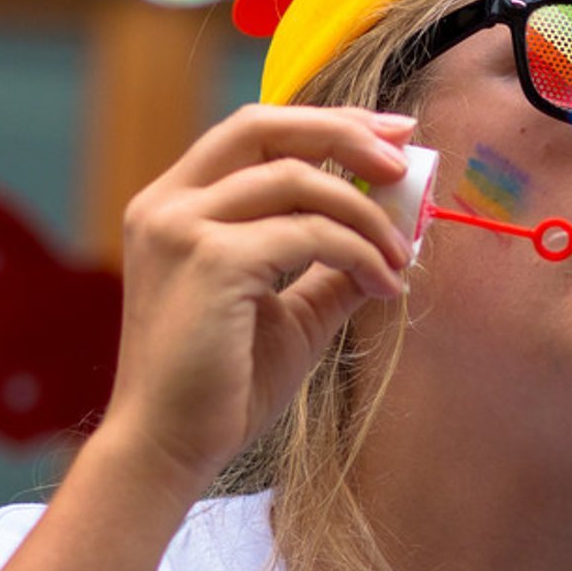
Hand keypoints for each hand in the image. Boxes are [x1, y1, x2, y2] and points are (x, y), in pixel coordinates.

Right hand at [97, 105, 418, 497]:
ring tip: (400, 255)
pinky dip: (359, 251)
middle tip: (404, 160)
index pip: (254, 132)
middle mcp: (167, 204)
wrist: (171, 447)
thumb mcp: (292, 311)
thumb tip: (398, 233)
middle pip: (265, 126)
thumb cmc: (223, 384)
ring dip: (366, 212)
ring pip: (299, 179)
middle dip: (345, 133)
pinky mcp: (210, 260)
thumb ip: (333, 265)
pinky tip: (383, 285)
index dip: (326, 123)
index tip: (389, 132)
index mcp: (175, 205)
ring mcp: (181, 227)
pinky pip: (310, 234)